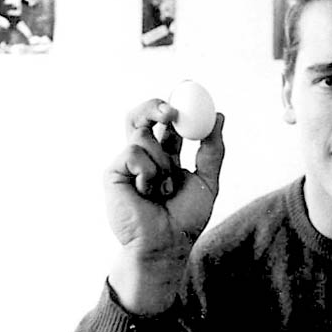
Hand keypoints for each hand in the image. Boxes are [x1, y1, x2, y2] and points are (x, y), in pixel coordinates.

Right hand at [106, 100, 224, 312]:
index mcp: (166, 156)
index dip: (176, 103)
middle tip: (171, 110)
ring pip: (143, 136)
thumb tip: (219, 116)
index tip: (188, 85)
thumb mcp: (207, 181)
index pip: (167, 123)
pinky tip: (147, 192)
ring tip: (164, 189)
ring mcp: (128, 163)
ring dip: (162, 161)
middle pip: (142, 116)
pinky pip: (133, 153)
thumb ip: (212, 150)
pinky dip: (148, 171)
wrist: (165, 245)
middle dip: (155, 106)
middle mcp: (145, 156)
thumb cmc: (185, 220)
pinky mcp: (113, 172)